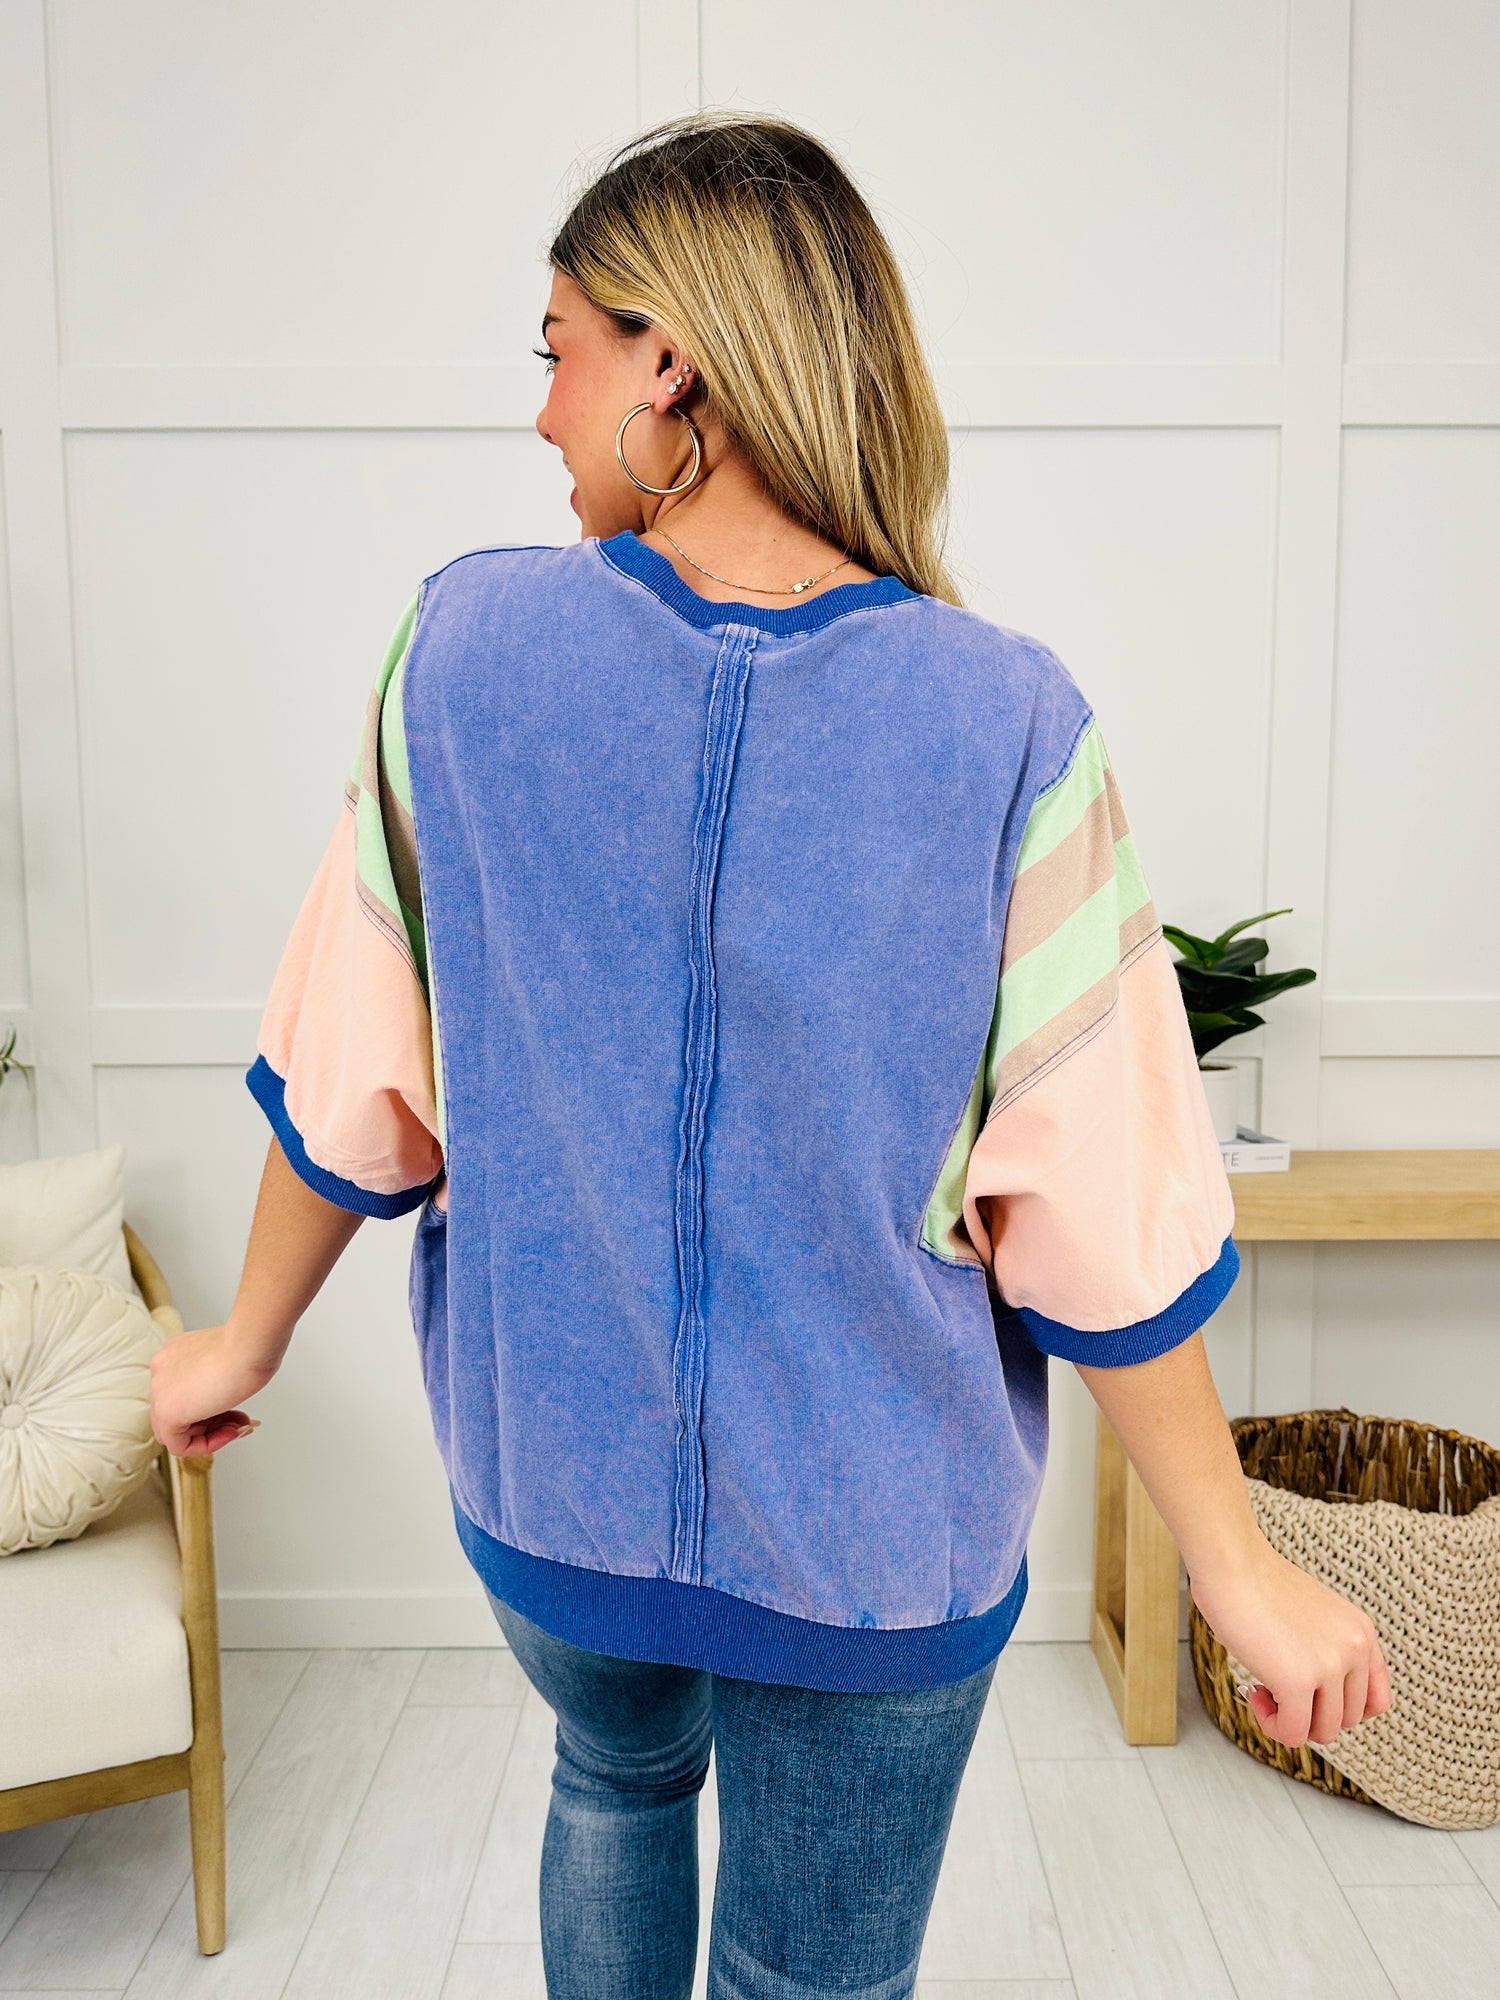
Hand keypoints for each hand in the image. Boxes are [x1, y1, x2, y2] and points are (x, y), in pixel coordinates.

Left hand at [149, 1324, 277, 1457]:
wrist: (249, 1344)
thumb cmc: (250, 1346)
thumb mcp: (227, 1360)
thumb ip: (215, 1379)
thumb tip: (220, 1399)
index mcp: (175, 1355)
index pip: (185, 1394)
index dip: (214, 1407)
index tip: (236, 1409)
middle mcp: (162, 1370)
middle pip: (181, 1413)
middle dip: (215, 1422)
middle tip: (239, 1422)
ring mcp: (160, 1390)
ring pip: (177, 1431)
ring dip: (213, 1434)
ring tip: (240, 1427)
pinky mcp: (167, 1411)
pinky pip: (179, 1445)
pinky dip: (206, 1445)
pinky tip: (230, 1433)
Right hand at [1190, 1538, 1391, 1749]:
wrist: (1231, 1562)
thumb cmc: (1257, 1582)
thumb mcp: (1313, 1615)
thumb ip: (1326, 1650)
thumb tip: (1312, 1699)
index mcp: (1361, 1631)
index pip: (1377, 1701)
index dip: (1342, 1710)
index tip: (1312, 1700)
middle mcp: (1354, 1649)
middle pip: (1346, 1720)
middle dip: (1310, 1714)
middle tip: (1277, 1690)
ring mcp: (1329, 1666)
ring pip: (1322, 1732)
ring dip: (1289, 1721)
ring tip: (1263, 1691)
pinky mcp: (1296, 1681)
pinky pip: (1292, 1733)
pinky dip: (1271, 1724)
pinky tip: (1253, 1693)